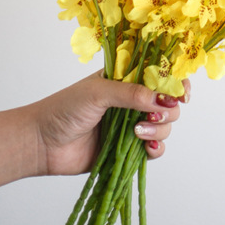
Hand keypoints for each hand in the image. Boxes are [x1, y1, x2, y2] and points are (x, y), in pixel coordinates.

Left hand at [28, 71, 189, 175]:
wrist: (42, 144)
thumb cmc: (64, 108)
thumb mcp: (98, 93)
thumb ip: (131, 94)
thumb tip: (162, 99)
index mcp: (127, 78)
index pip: (161, 74)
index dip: (176, 82)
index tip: (182, 94)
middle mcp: (133, 100)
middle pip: (168, 102)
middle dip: (168, 109)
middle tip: (153, 114)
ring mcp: (131, 124)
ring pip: (164, 125)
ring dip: (159, 130)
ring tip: (138, 133)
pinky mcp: (127, 149)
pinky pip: (154, 149)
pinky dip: (156, 149)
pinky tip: (147, 148)